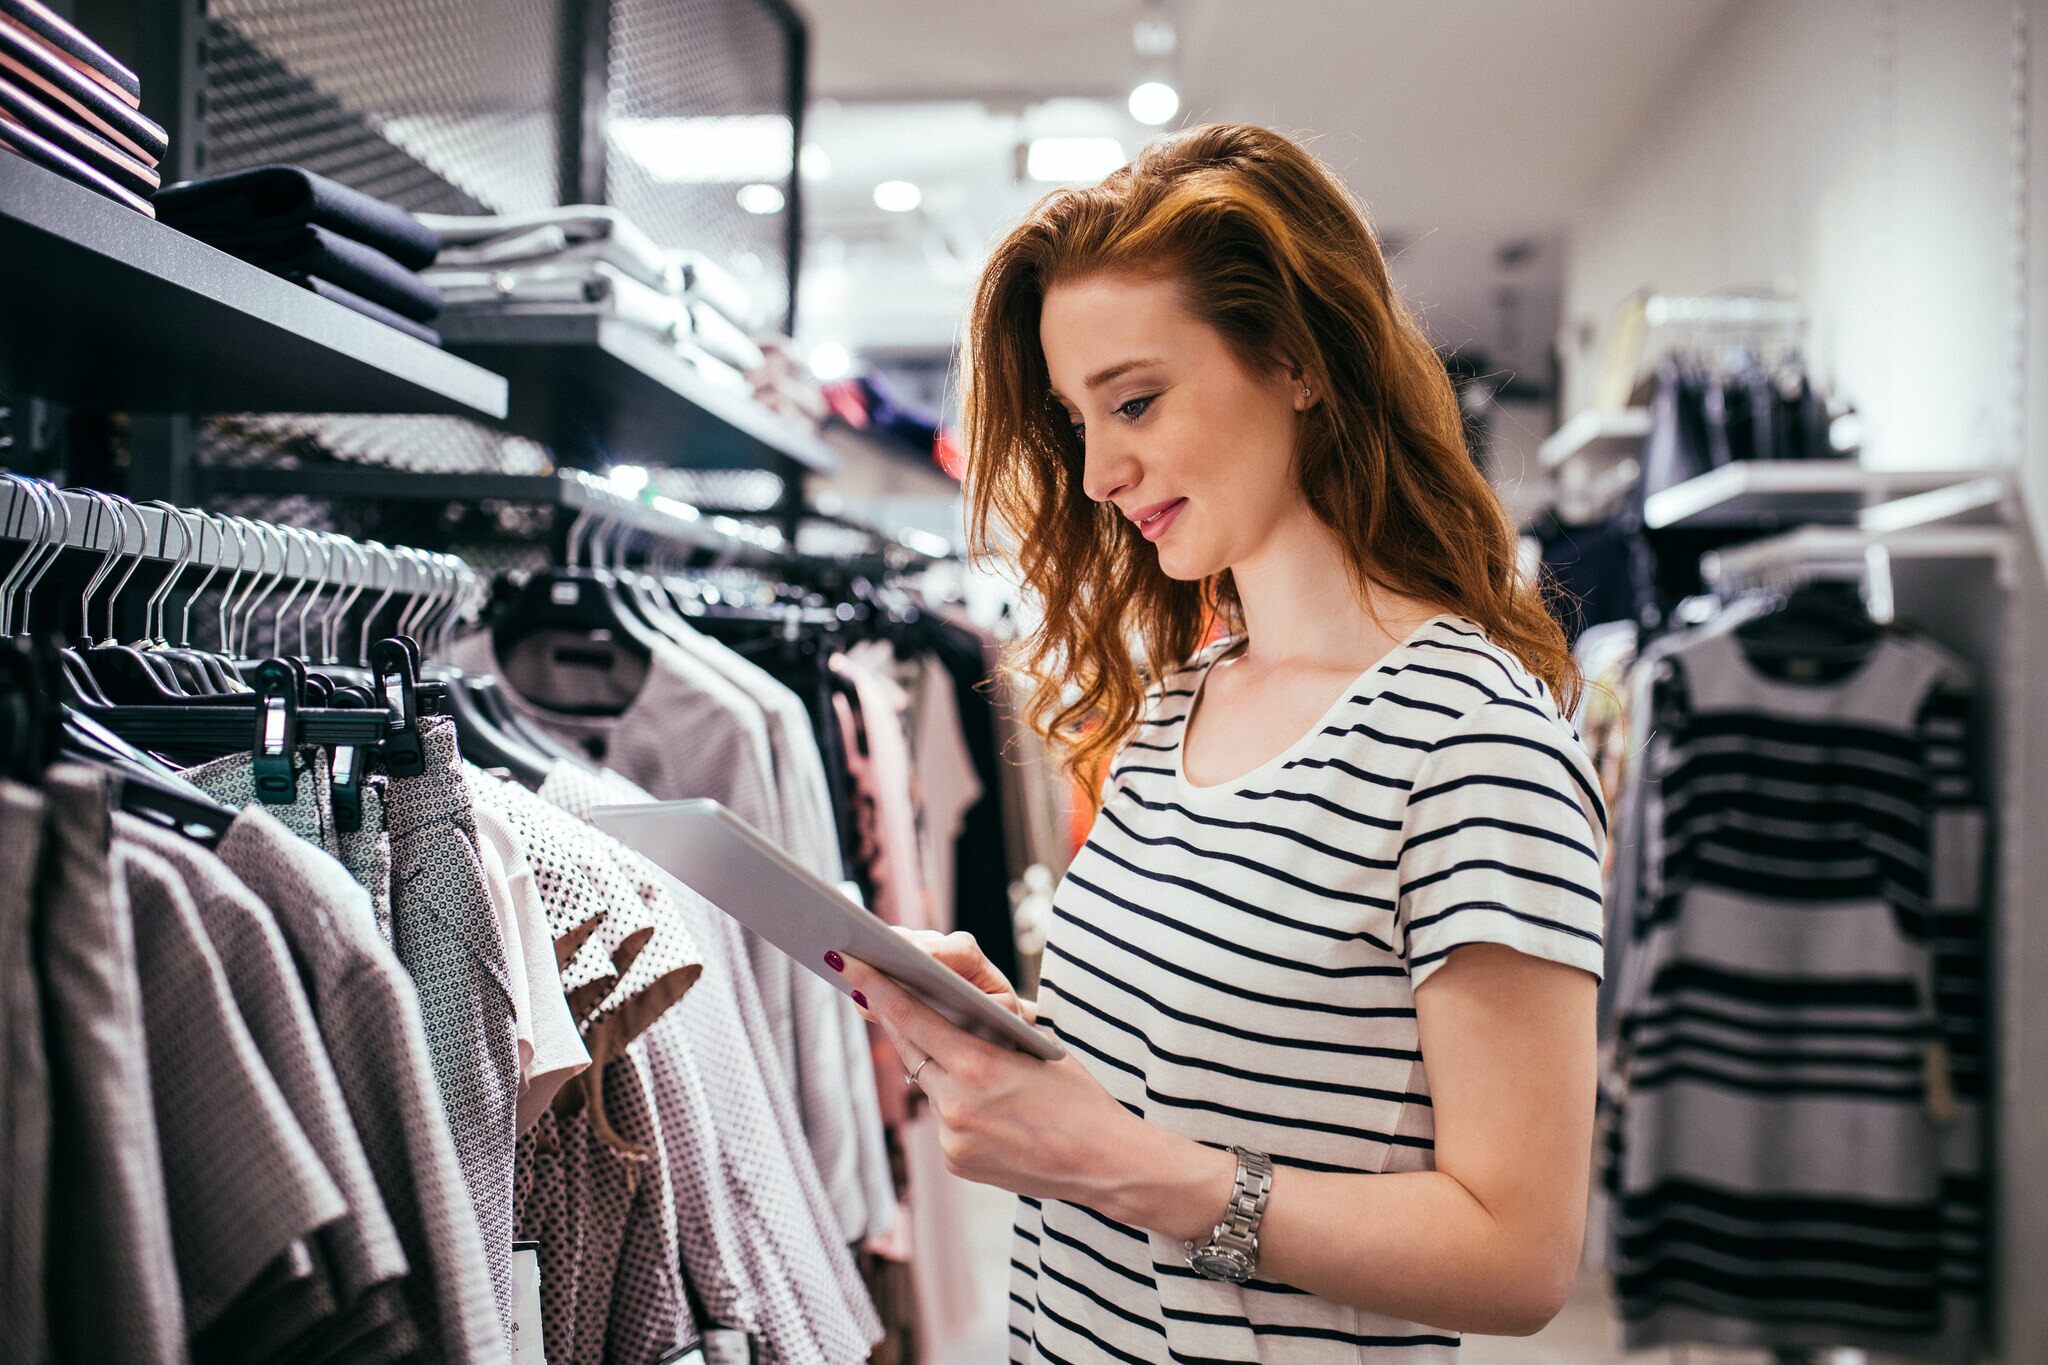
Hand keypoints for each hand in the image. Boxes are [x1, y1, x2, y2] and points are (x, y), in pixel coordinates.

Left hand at [836, 938, 1143, 1205]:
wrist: (1105, 1162)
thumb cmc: (1078, 1095)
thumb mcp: (1036, 1048)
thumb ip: (985, 1032)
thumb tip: (945, 1007)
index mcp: (979, 1066)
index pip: (914, 1018)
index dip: (878, 989)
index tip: (851, 964)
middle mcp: (957, 1104)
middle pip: (910, 1049)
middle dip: (892, 1017)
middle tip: (869, 987)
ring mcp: (953, 1138)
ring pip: (926, 1084)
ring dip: (927, 1060)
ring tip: (925, 1032)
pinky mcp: (956, 1162)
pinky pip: (941, 1118)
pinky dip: (950, 1100)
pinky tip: (971, 1093)